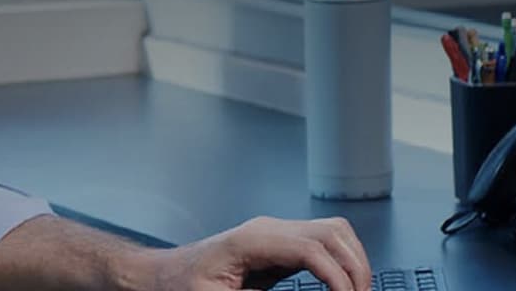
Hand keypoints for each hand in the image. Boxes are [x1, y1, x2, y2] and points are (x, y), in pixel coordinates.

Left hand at [127, 216, 371, 290]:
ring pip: (333, 232)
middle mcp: (267, 229)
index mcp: (252, 240)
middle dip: (355, 267)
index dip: (338, 276)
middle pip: (332, 233)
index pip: (313, 248)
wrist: (160, 277)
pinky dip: (340, 260)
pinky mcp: (277, 245)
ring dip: (353, 260)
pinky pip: (321, 242)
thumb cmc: (179, 287)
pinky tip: (341, 285)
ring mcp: (274, 233)